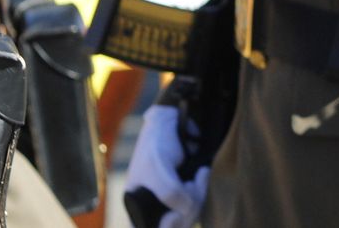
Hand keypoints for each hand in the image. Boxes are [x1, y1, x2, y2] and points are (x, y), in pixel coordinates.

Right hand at [124, 105, 207, 227]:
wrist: (172, 121)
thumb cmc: (157, 143)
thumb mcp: (158, 169)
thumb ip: (170, 193)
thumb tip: (185, 210)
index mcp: (136, 206)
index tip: (172, 216)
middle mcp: (152, 206)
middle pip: (174, 224)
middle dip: (186, 210)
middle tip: (192, 185)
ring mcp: (170, 200)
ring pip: (188, 214)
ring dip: (197, 196)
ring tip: (200, 174)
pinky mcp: (186, 191)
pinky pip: (196, 202)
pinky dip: (201, 190)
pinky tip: (203, 173)